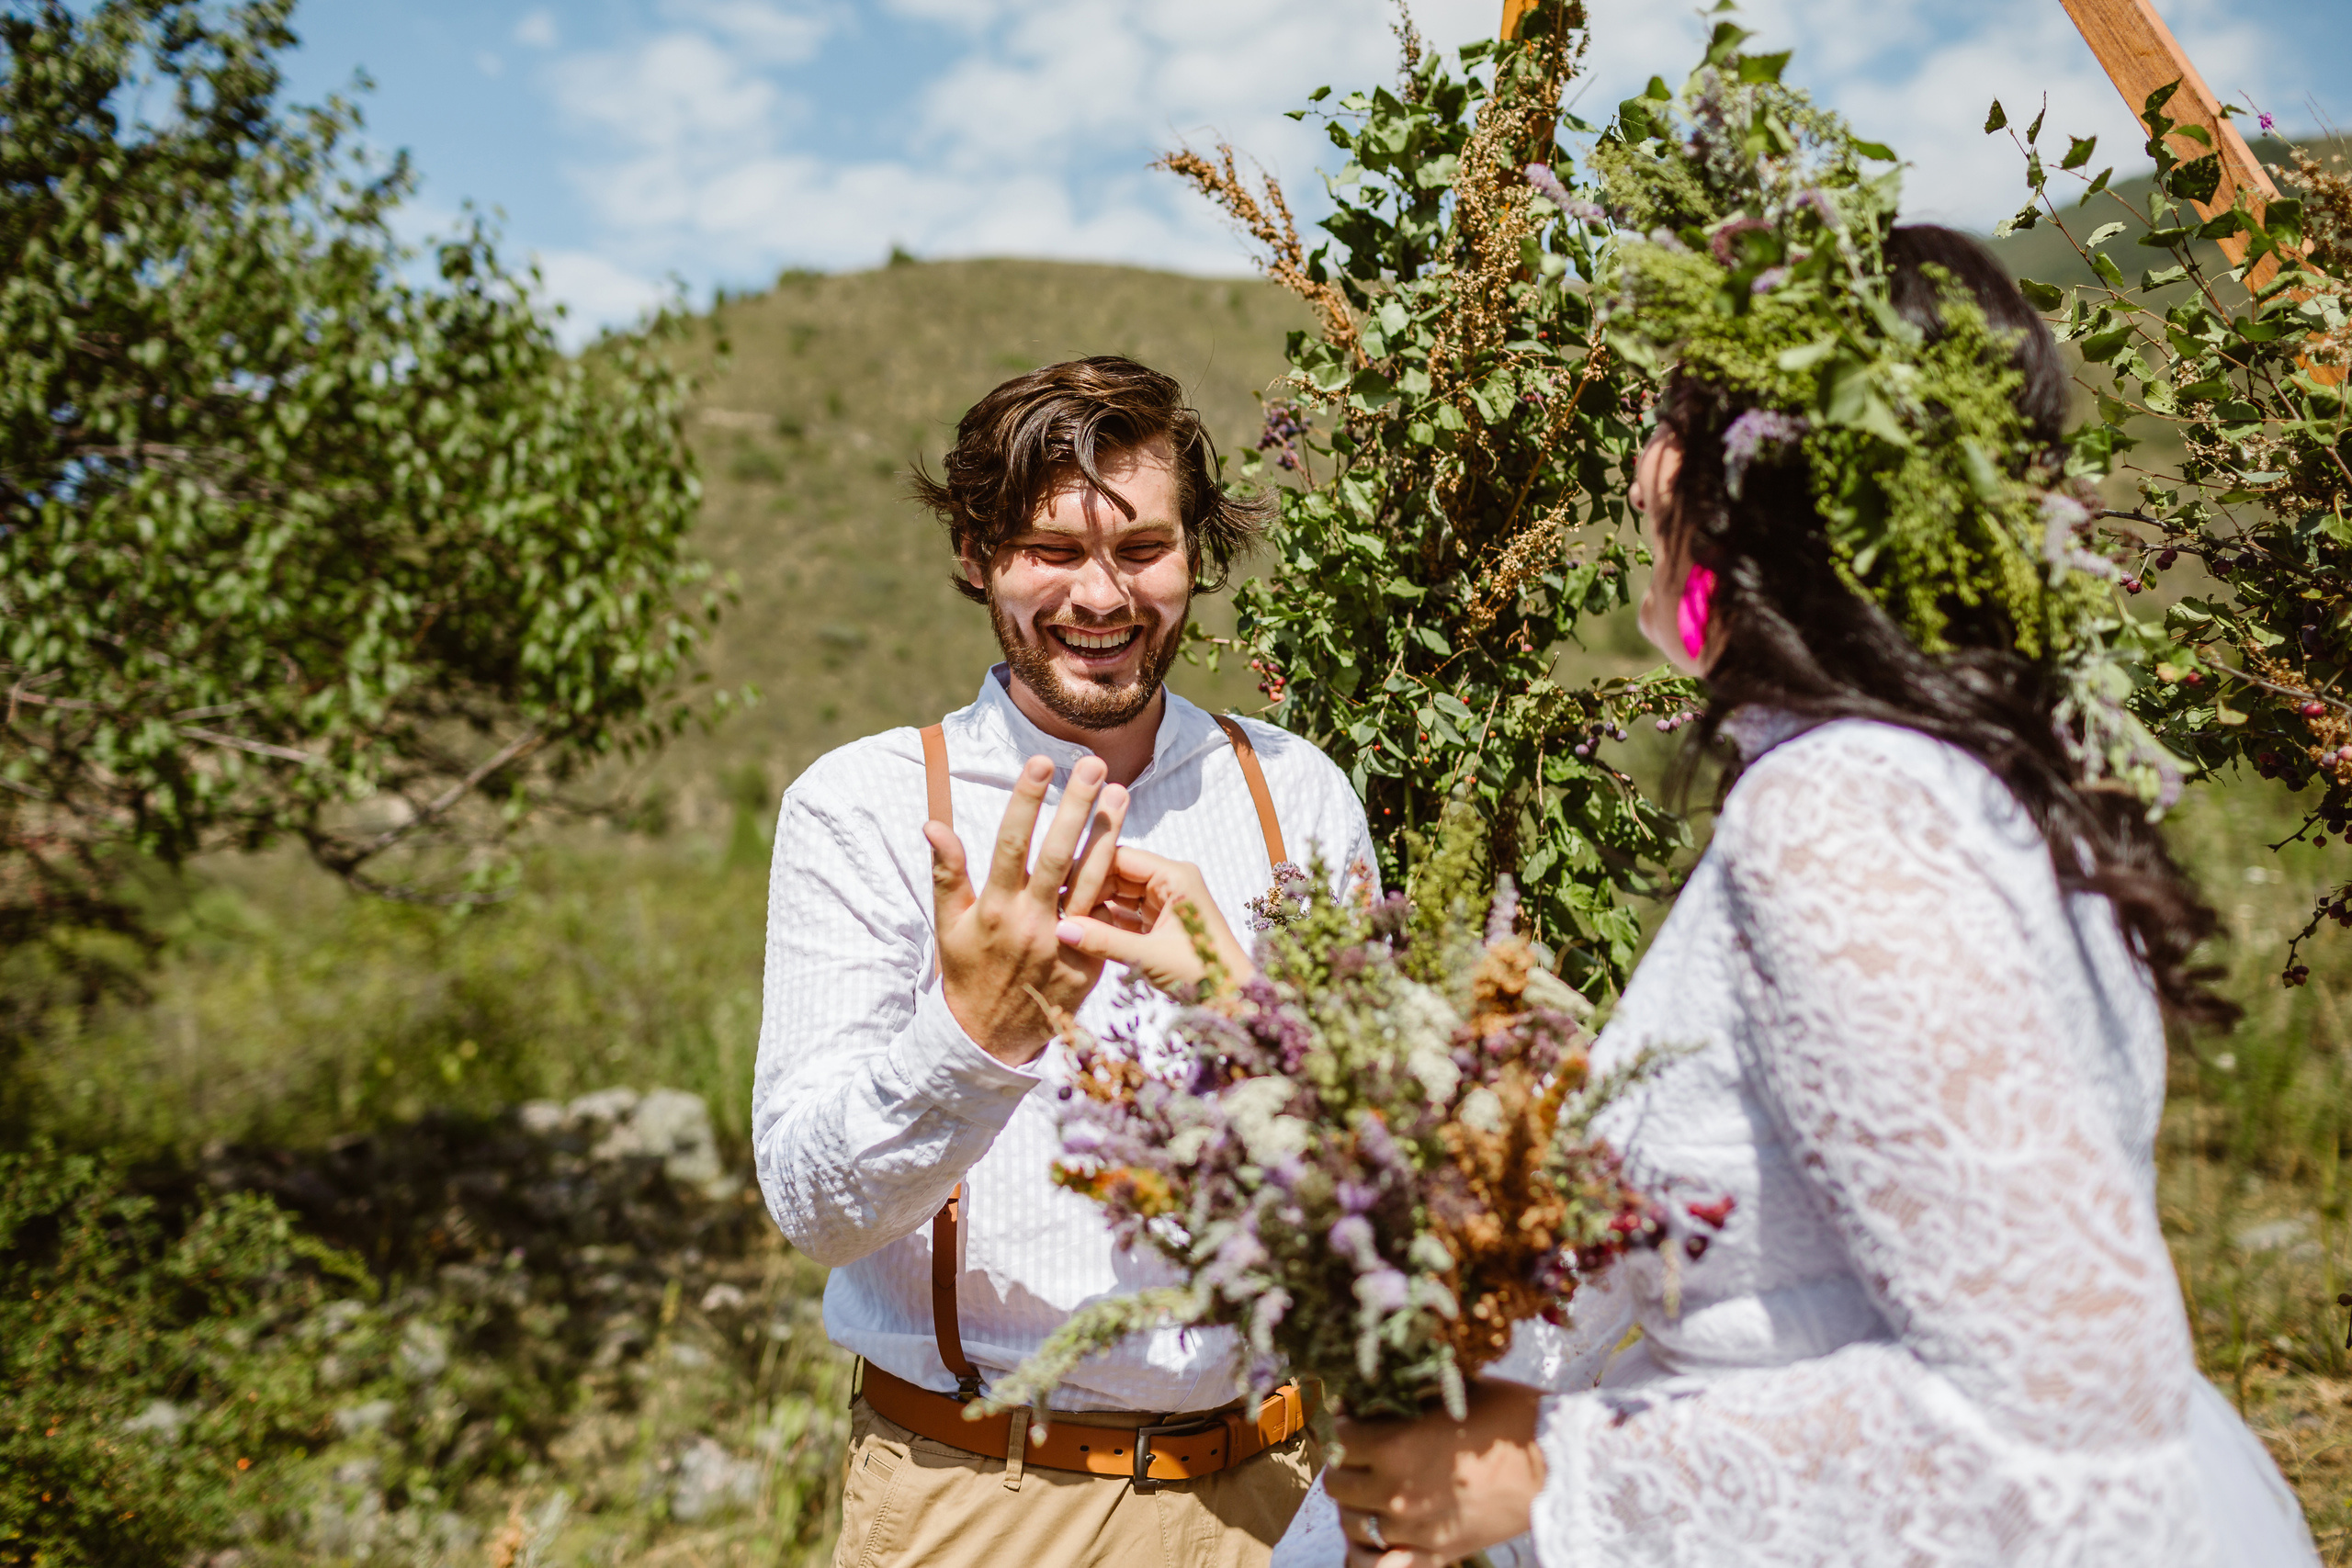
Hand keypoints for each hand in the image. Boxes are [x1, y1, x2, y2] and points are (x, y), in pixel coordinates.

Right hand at [929, 755, 1126, 1065]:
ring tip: (1121, 792)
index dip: (1026, 801)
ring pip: (1090, 879)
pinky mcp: (1087, 963)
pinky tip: (1129, 848)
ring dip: (1107, 833)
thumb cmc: (966, 970)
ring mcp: (1061, 943)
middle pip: (1057, 853)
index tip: (1039, 763)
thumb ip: (946, 872)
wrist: (990, 1037)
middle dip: (1076, 806)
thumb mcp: (948, 924)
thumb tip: (932, 824)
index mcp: (993, 907)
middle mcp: (1029, 922)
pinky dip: (1116, 883)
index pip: (1011, 842)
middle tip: (1094, 764)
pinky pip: (1105, 917)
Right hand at [1054, 846, 1256, 996]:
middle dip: (1086, 890)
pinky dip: (1106, 924)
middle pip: (1116, 874)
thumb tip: (1059, 927)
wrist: (1235, 1000)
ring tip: (1059, 918)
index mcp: (1175, 876)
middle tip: (1051, 905)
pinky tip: (1079, 933)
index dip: (1086, 869)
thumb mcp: (1150, 955)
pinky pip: (1126, 915)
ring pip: (1118, 896)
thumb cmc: (1204, 972)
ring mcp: (1166, 902)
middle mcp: (1170, 882)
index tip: (1054, 883)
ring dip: (1093, 908)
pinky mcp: (1161, 923)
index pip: (1119, 857)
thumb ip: (1104, 940)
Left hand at [1323, 1381, 1547, 1567]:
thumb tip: (1374, 1392)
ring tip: (1368, 1488)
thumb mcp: (1451, 1392)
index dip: (1343, 1422)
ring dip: (1354, 1504)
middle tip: (1357, 1452)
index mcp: (1395, 1447)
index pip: (1340, 1438)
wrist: (1557, 1463)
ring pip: (1353, 1524)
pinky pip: (1381, 1564)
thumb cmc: (1509, 1417)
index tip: (1352, 1416)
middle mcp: (1396, 1492)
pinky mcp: (1436, 1554)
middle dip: (1343, 1464)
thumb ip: (1406, 1397)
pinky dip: (1369, 1551)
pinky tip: (1376, 1532)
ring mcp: (1414, 1530)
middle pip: (1338, 1484)